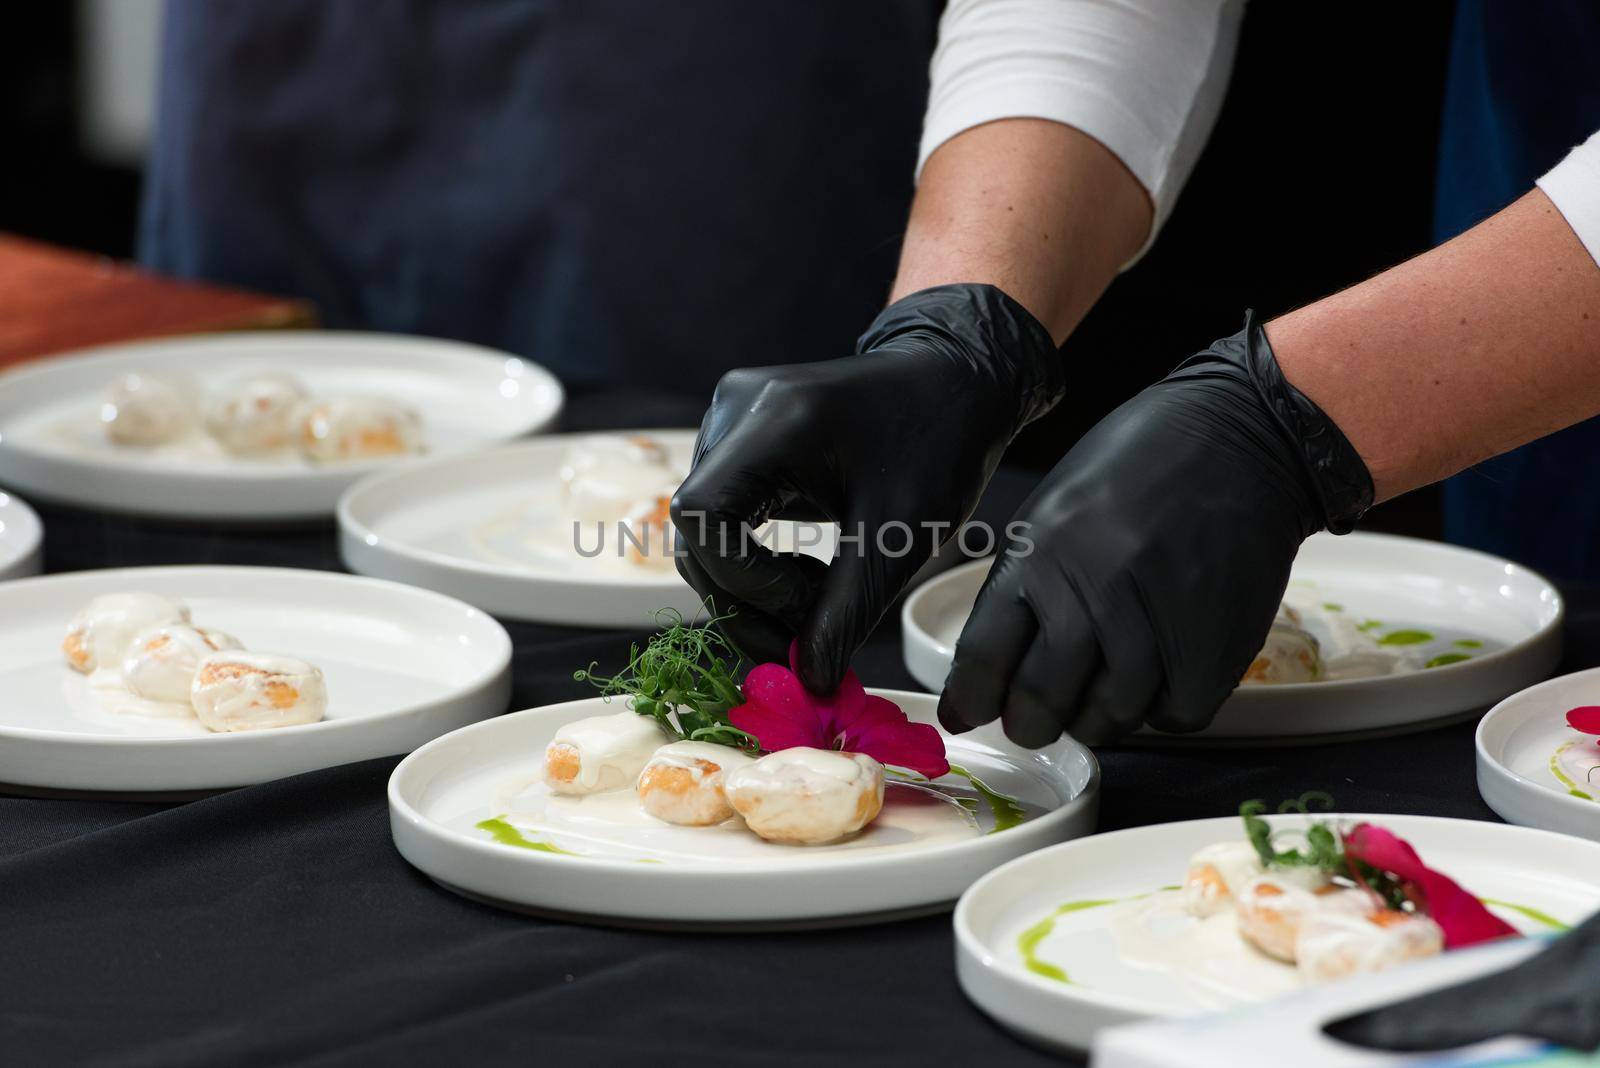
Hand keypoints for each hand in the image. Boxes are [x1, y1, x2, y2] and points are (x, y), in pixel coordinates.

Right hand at [671, 284, 1063, 692]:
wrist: (954, 381)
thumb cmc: (938, 444)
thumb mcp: (898, 536)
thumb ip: (847, 612)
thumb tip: (810, 682)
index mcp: (772, 420)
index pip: (702, 517)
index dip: (740, 582)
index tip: (803, 614)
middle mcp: (734, 411)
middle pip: (696, 531)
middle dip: (745, 599)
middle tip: (805, 643)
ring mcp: (730, 420)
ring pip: (706, 531)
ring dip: (751, 586)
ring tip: (817, 607)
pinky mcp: (739, 438)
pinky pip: (724, 515)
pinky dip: (756, 561)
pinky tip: (808, 578)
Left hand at [938, 313, 1372, 745]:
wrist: (1243, 438)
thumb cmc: (1137, 466)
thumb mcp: (1056, 507)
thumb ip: (1026, 583)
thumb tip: (992, 666)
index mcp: (1041, 551)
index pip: (985, 655)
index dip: (970, 698)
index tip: (967, 714)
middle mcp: (1094, 588)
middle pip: (1043, 698)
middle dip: (1029, 724)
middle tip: (1032, 724)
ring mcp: (1159, 619)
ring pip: (1110, 716)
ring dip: (1096, 720)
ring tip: (1096, 700)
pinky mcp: (1218, 643)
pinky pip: (1175, 714)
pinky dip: (1161, 711)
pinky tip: (1155, 683)